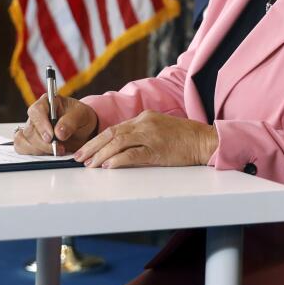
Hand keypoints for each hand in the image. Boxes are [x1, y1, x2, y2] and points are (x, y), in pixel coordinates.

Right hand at [13, 94, 97, 155]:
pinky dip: (33, 153)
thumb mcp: (82, 115)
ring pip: (23, 141)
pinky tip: (47, 154)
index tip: (51, 136)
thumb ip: (71, 122)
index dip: (41, 124)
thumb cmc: (81, 118)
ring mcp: (31, 128)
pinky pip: (22, 148)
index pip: (36, 110)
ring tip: (56, 151)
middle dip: (44, 143)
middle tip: (59, 148)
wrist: (83, 130)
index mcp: (48, 102)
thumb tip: (59, 133)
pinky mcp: (29, 141)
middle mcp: (36, 115)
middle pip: (29, 130)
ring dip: (39, 150)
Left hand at [73, 111, 218, 168]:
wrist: (205, 140)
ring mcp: (151, 135)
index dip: (97, 140)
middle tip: (78, 157)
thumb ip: (141, 134)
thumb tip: (120, 149)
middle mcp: (145, 123)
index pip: (115, 128)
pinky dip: (119, 160)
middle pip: (111, 133)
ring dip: (100, 154)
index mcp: (145, 117)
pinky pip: (133, 154)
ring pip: (118, 143)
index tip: (85, 150)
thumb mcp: (160, 129)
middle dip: (92, 146)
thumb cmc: (185, 138)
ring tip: (89, 165)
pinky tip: (108, 166)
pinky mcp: (158, 150)